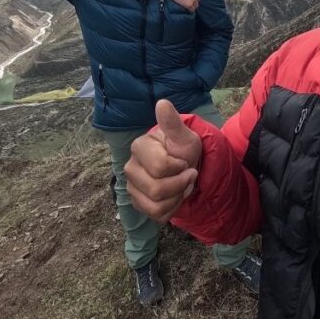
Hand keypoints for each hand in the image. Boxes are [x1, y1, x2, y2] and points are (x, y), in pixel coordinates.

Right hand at [125, 99, 202, 221]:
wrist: (185, 165)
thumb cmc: (183, 148)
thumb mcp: (184, 136)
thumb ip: (173, 123)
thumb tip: (162, 103)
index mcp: (139, 147)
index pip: (160, 167)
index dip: (180, 167)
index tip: (185, 161)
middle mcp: (130, 168)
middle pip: (156, 190)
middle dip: (181, 185)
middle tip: (189, 174)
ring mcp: (132, 187)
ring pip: (156, 206)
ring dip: (178, 197)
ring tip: (182, 184)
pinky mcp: (137, 202)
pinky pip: (157, 215)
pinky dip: (173, 207)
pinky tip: (176, 194)